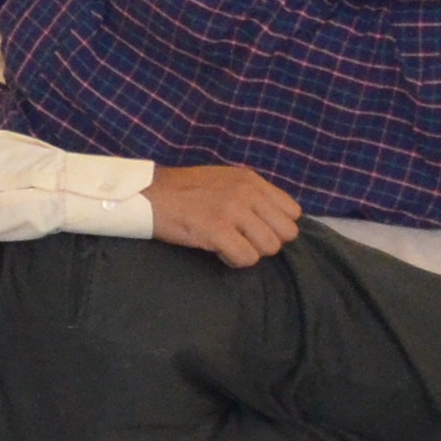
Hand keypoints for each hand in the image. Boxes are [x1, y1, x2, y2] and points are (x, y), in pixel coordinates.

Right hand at [144, 164, 302, 264]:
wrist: (147, 194)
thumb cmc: (183, 190)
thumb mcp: (224, 180)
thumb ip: (250, 194)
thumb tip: (274, 220)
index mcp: (251, 180)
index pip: (293, 211)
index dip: (276, 226)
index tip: (256, 229)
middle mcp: (247, 193)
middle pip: (286, 233)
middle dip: (266, 242)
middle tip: (243, 240)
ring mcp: (232, 211)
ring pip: (269, 247)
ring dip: (250, 252)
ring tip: (228, 245)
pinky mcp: (216, 230)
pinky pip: (246, 258)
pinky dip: (234, 260)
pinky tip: (218, 251)